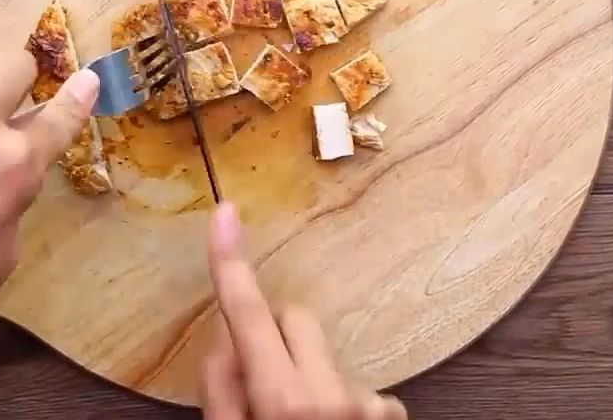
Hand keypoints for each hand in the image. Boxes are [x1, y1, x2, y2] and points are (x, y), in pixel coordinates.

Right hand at [203, 202, 407, 419]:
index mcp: (283, 400)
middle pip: (296, 319)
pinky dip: (341, 400)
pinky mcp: (392, 411)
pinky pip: (356, 383)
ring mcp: (368, 401)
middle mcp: (331, 392)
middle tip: (258, 383)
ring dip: (308, 377)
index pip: (249, 316)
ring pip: (325, 354)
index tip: (225, 212)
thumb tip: (227, 336)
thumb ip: (221, 389)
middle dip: (274, 337)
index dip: (231, 263)